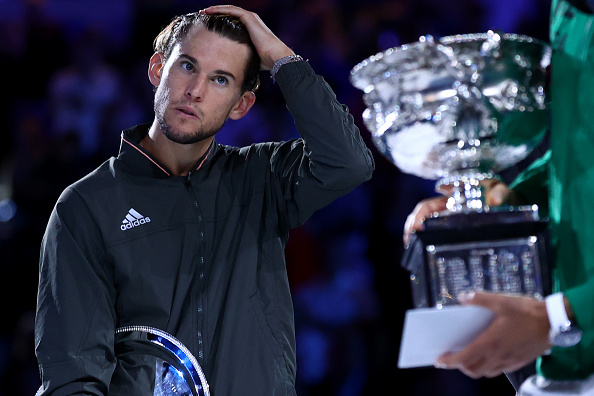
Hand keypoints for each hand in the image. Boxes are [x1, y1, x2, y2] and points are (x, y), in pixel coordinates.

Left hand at [202, 5, 294, 69]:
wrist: (276, 57)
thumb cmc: (267, 61)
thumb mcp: (251, 57)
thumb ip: (244, 56)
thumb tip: (236, 67)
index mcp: (252, 28)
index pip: (233, 21)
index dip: (221, 21)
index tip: (210, 25)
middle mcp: (251, 20)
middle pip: (230, 13)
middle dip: (216, 13)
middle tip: (203, 15)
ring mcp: (250, 18)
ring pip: (229, 10)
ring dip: (215, 9)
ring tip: (204, 11)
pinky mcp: (249, 18)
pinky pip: (231, 10)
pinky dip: (219, 9)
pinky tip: (209, 10)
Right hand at [402, 179, 515, 246]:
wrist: (510, 204)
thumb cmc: (502, 195)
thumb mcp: (502, 190)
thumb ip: (499, 193)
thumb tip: (493, 200)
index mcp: (451, 199)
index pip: (427, 206)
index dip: (417, 216)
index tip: (415, 227)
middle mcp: (445, 210)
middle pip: (420, 218)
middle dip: (411, 229)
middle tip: (408, 243)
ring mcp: (448, 221)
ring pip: (425, 228)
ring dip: (416, 238)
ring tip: (412, 251)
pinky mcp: (453, 231)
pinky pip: (435, 236)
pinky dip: (427, 244)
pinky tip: (424, 255)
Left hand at [436, 292, 550, 378]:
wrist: (553, 322)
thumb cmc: (528, 312)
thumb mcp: (501, 301)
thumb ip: (480, 299)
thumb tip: (463, 297)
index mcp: (490, 342)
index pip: (464, 359)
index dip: (449, 362)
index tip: (440, 360)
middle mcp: (498, 356)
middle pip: (472, 370)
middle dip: (459, 366)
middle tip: (452, 357)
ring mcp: (509, 361)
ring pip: (486, 372)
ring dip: (474, 368)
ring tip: (468, 358)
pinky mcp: (519, 361)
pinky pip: (499, 370)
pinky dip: (489, 367)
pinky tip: (489, 356)